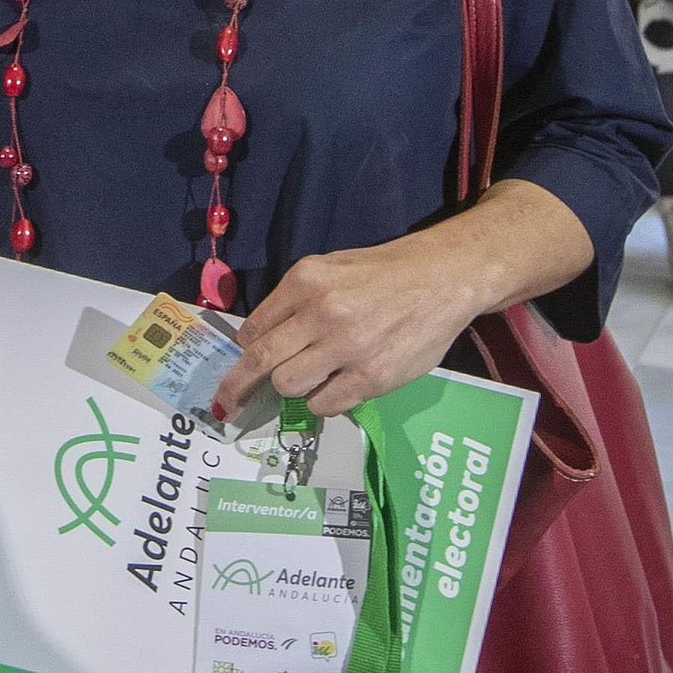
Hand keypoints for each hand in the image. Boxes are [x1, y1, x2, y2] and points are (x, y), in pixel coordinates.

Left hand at [216, 236, 478, 420]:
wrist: (443, 278)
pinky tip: (333, 387)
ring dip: (291, 387)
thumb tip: (260, 339)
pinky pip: (325, 404)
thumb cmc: (382, 272)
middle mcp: (322, 312)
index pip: (255, 327)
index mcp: (306, 280)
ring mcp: (347, 347)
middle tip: (229, 401)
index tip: (243, 361)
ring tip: (310, 376)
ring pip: (289, 385)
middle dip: (239, 384)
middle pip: (262, 360)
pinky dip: (321, 401)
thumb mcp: (330, 268)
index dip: (245, 349)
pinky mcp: (372, 376)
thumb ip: (295, 300)